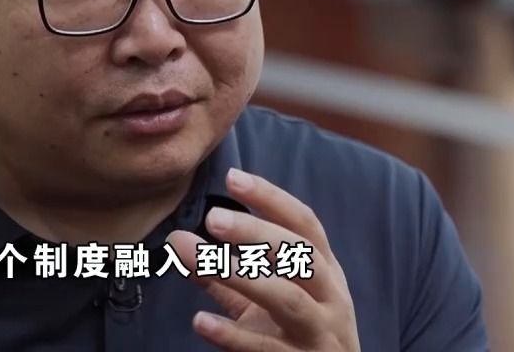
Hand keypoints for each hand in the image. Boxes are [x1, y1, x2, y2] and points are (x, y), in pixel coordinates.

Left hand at [167, 168, 359, 351]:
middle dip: (257, 233)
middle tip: (213, 218)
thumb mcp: (275, 300)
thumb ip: (232, 276)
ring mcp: (320, 333)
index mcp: (326, 271)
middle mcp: (330, 297)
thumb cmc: (302, 335)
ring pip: (286, 298)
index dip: (271, 198)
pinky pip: (267, 348)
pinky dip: (233, 334)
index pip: (304, 224)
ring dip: (242, 275)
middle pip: (300, 254)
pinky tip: (201, 321)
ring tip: (199, 260)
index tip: (233, 178)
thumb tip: (183, 245)